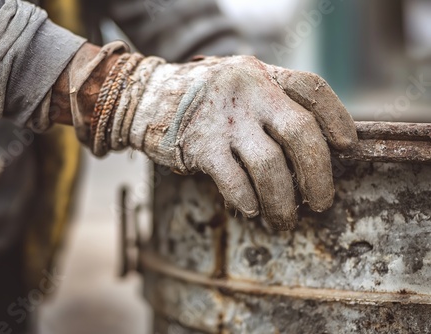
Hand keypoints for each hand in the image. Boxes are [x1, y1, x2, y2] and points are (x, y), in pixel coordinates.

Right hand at [126, 56, 356, 229]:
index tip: (348, 148)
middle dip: (319, 174)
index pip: (312, 89)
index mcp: (261, 75)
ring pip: (269, 165)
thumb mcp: (238, 84)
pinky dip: (247, 200)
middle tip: (322, 201)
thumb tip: (309, 150)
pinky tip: (251, 209)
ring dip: (283, 200)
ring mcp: (223, 118)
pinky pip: (234, 181)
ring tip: (285, 218)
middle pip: (300, 132)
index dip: (338, 119)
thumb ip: (269, 104)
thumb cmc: (199, 99)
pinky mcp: (200, 145)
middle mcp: (247, 91)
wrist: (143, 97)